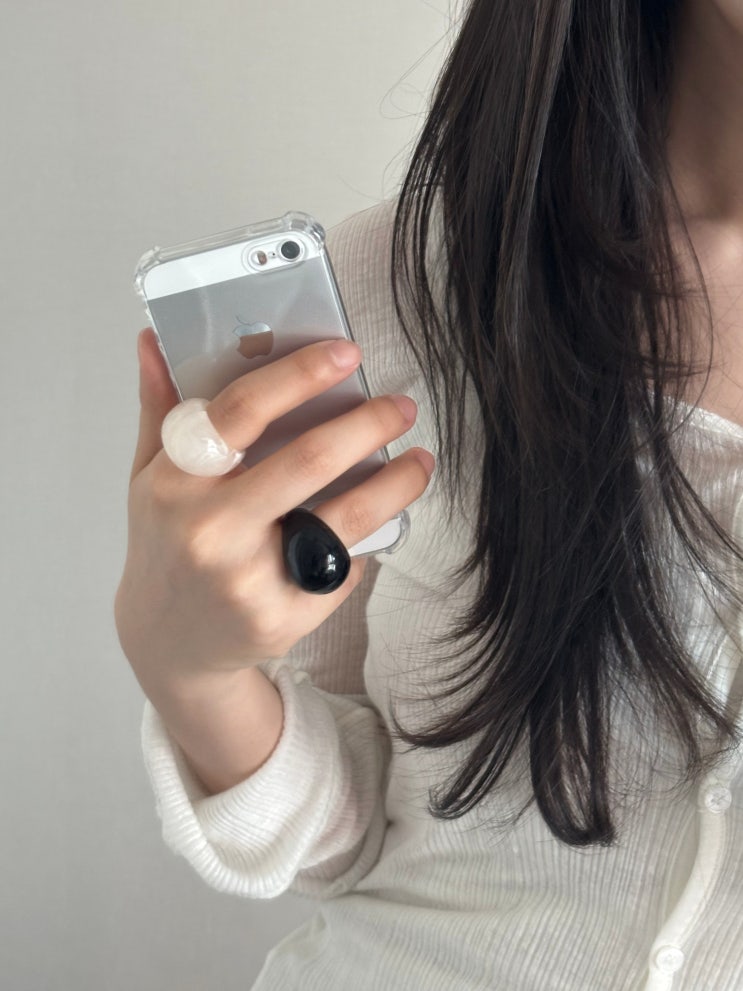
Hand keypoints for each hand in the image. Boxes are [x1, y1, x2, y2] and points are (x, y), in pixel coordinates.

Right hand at [115, 329, 433, 701]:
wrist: (171, 643)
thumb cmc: (166, 544)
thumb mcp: (150, 478)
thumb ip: (160, 410)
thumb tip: (154, 339)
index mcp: (176, 481)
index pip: (242, 411)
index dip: (300, 375)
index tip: (346, 353)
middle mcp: (210, 529)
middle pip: (309, 460)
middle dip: (369, 424)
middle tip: (402, 405)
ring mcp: (248, 578)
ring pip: (346, 517)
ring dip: (397, 482)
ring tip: (421, 460)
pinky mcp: (284, 617)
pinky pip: (344, 564)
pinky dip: (366, 538)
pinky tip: (379, 520)